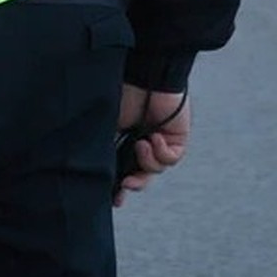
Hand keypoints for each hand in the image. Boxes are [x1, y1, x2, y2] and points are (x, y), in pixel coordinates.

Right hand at [113, 84, 190, 206]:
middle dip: (135, 182)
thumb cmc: (123, 93)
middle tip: (127, 184)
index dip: (121, 185)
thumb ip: (106, 147)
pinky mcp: (177, 137)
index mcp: (126, 136)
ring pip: (157, 168)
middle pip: (143, 173)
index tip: (116, 200)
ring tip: (141, 143)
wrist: (143, 76)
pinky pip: (171, 158)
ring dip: (148, 161)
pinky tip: (154, 137)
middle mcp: (144, 139)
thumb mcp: (108, 126)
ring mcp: (162, 139)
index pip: (125, 166)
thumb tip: (99, 172)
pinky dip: (162, 152)